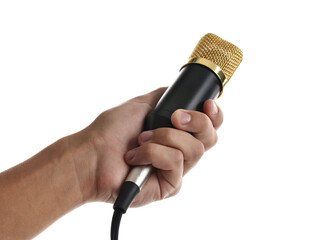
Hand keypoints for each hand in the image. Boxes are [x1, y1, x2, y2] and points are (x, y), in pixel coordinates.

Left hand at [73, 87, 222, 206]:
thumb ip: (164, 96)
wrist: (92, 155)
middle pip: (210, 138)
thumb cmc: (111, 131)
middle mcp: (180, 151)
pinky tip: (136, 158)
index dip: (215, 115)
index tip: (207, 105)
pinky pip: (176, 162)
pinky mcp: (170, 185)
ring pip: (194, 149)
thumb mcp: (141, 104)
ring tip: (141, 140)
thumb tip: (179, 89)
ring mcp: (176, 170)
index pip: (209, 126)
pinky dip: (153, 153)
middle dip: (195, 122)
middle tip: (172, 118)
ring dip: (164, 137)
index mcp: (176, 132)